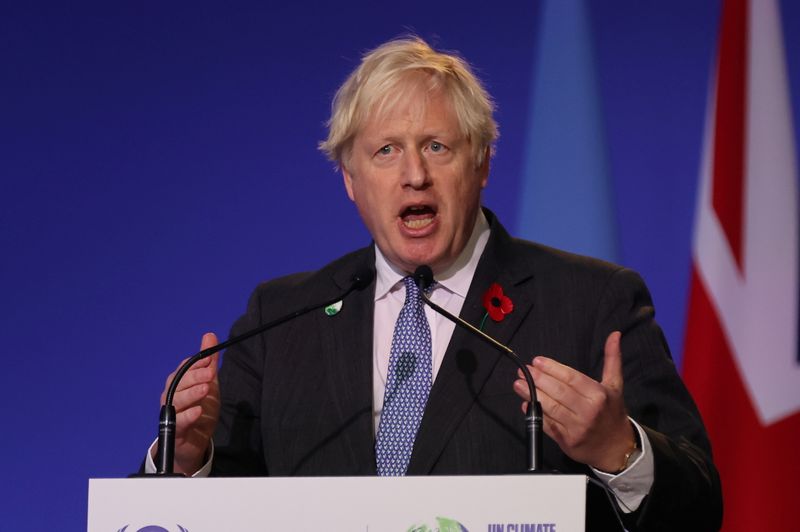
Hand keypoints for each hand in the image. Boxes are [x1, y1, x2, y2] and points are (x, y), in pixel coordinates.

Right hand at [153, 332, 220, 474]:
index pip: (184, 369)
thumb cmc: (200, 408)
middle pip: (179, 383)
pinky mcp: (176, 431)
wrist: (196, 441)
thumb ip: (208, 362)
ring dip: (192, 394)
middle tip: (210, 373)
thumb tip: (209, 335)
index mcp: (179, 383)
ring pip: (177, 401)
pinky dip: (188, 416)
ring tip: (206, 389)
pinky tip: (198, 411)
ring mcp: (172, 413)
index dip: (196, 364)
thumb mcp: (209, 383)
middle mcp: (171, 396)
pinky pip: (179, 422)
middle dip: (194, 377)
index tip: (209, 360)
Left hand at [513, 331, 634, 471]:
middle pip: (558, 392)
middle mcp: (588, 411)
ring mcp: (576, 428)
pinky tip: (526, 404)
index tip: (537, 361)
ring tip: (518, 384)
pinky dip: (536, 414)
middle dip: (538, 380)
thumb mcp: (615, 385)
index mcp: (598, 395)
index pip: (571, 378)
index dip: (552, 368)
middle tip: (523, 371)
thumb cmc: (612, 412)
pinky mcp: (567, 441)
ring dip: (531, 394)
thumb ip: (612, 359)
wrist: (617, 448)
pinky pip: (548, 425)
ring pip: (550, 408)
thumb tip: (614, 334)